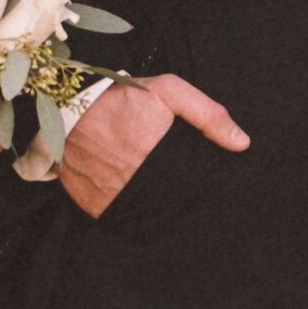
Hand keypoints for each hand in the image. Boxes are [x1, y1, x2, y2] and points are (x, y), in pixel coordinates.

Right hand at [62, 71, 247, 215]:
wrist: (65, 109)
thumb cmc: (121, 98)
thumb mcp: (168, 91)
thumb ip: (208, 114)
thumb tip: (242, 143)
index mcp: (160, 156)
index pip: (195, 189)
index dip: (202, 189)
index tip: (207, 186)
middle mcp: (138, 181)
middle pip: (174, 205)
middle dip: (181, 200)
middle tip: (177, 186)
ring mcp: (114, 197)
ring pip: (149, 214)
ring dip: (156, 207)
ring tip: (158, 192)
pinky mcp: (95, 206)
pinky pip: (120, 217)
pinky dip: (129, 210)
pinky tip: (134, 196)